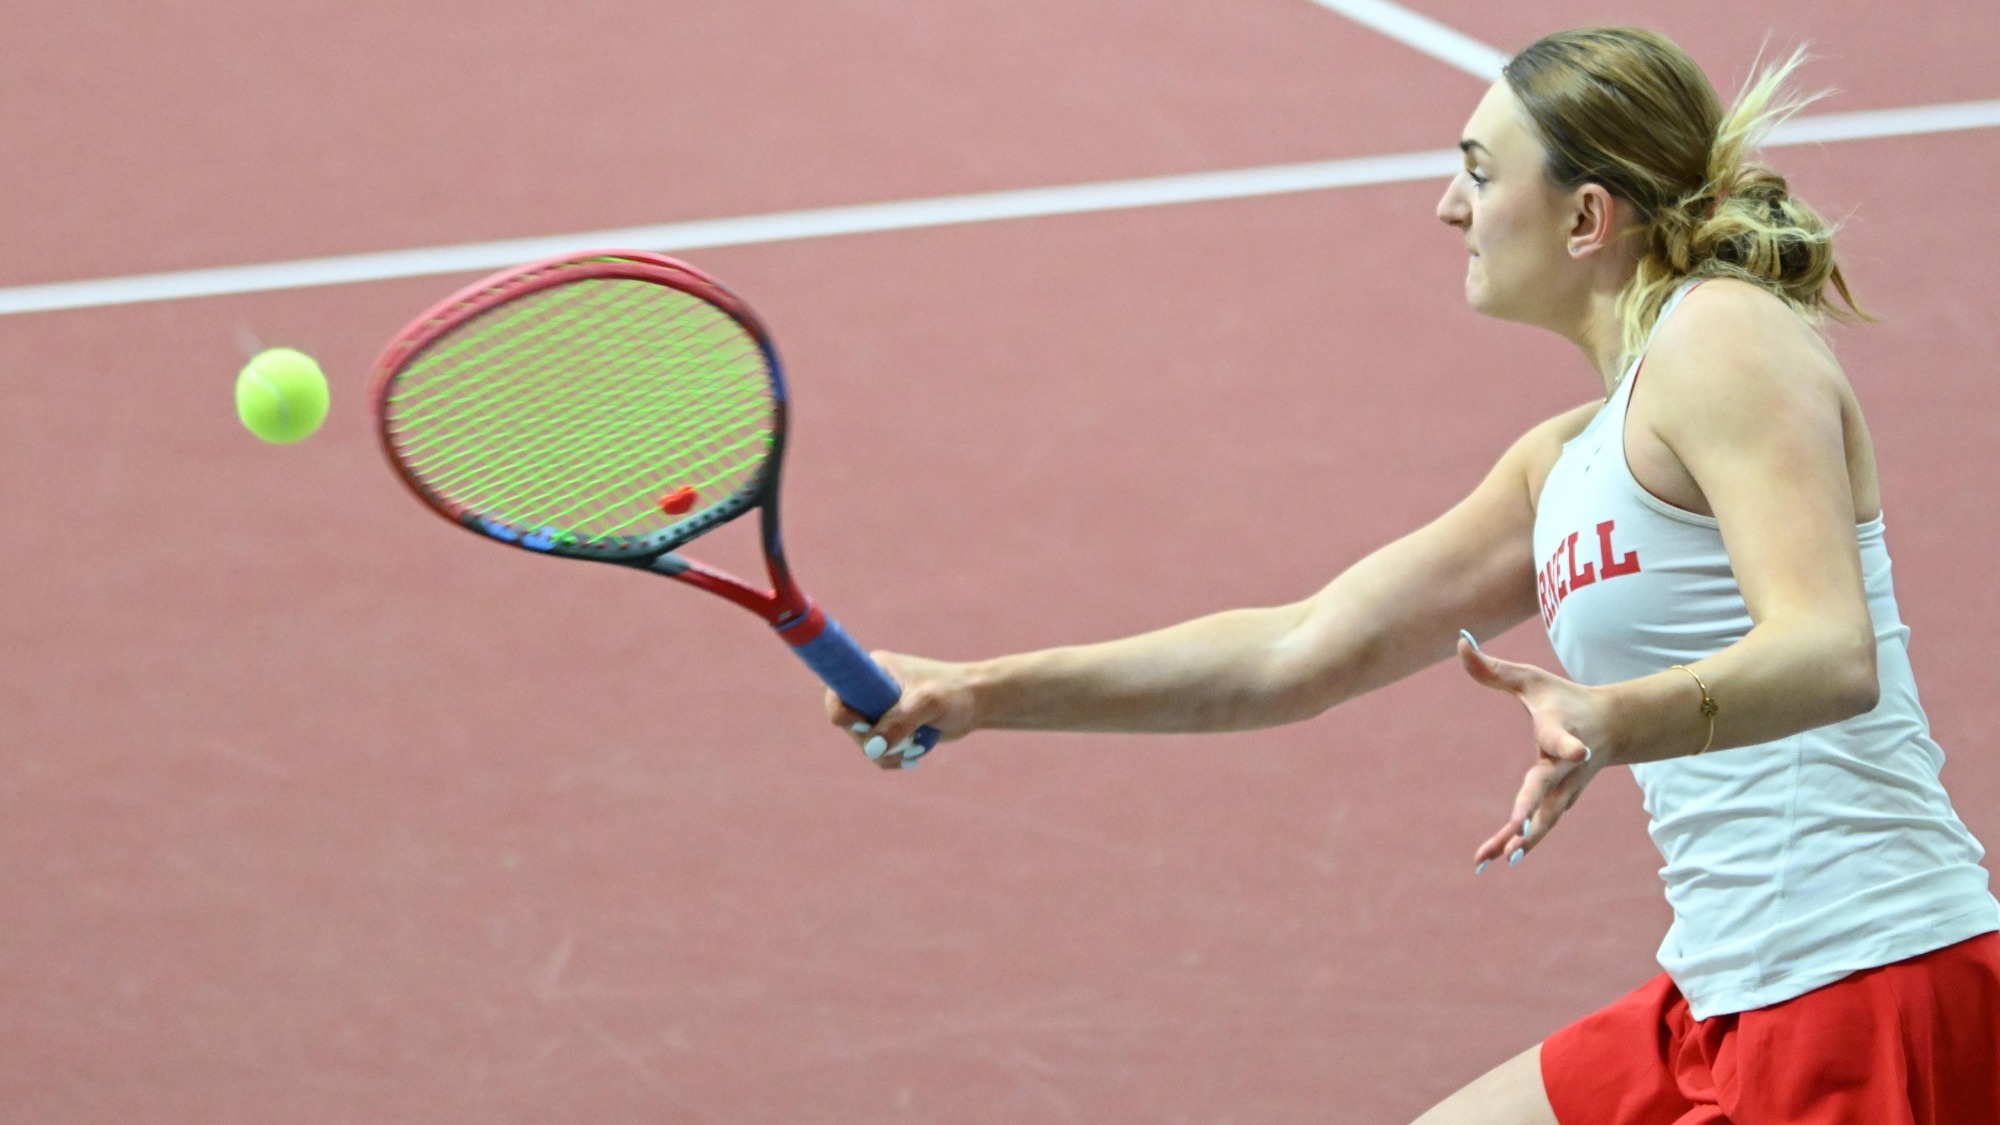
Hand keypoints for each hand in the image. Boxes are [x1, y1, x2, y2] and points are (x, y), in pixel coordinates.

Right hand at [825, 652, 976, 770]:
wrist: (978, 703)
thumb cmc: (955, 693)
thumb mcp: (927, 703)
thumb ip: (900, 722)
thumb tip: (873, 748)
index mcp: (872, 669)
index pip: (836, 689)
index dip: (841, 711)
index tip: (864, 726)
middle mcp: (870, 688)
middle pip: (849, 724)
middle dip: (872, 740)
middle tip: (901, 743)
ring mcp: (879, 709)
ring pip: (864, 743)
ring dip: (886, 753)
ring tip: (914, 748)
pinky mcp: (890, 728)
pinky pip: (878, 752)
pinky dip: (893, 758)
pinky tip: (915, 754)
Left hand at [1457, 631, 1610, 870]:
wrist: (1611, 726)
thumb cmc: (1564, 698)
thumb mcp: (1531, 678)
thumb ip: (1493, 667)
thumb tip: (1460, 641)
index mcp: (1560, 732)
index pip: (1566, 740)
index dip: (1572, 746)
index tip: (1581, 752)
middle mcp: (1567, 767)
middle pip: (1549, 791)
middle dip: (1533, 810)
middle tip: (1516, 830)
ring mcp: (1566, 790)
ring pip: (1543, 819)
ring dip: (1520, 839)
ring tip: (1495, 859)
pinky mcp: (1560, 804)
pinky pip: (1538, 828)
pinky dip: (1519, 843)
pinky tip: (1495, 860)